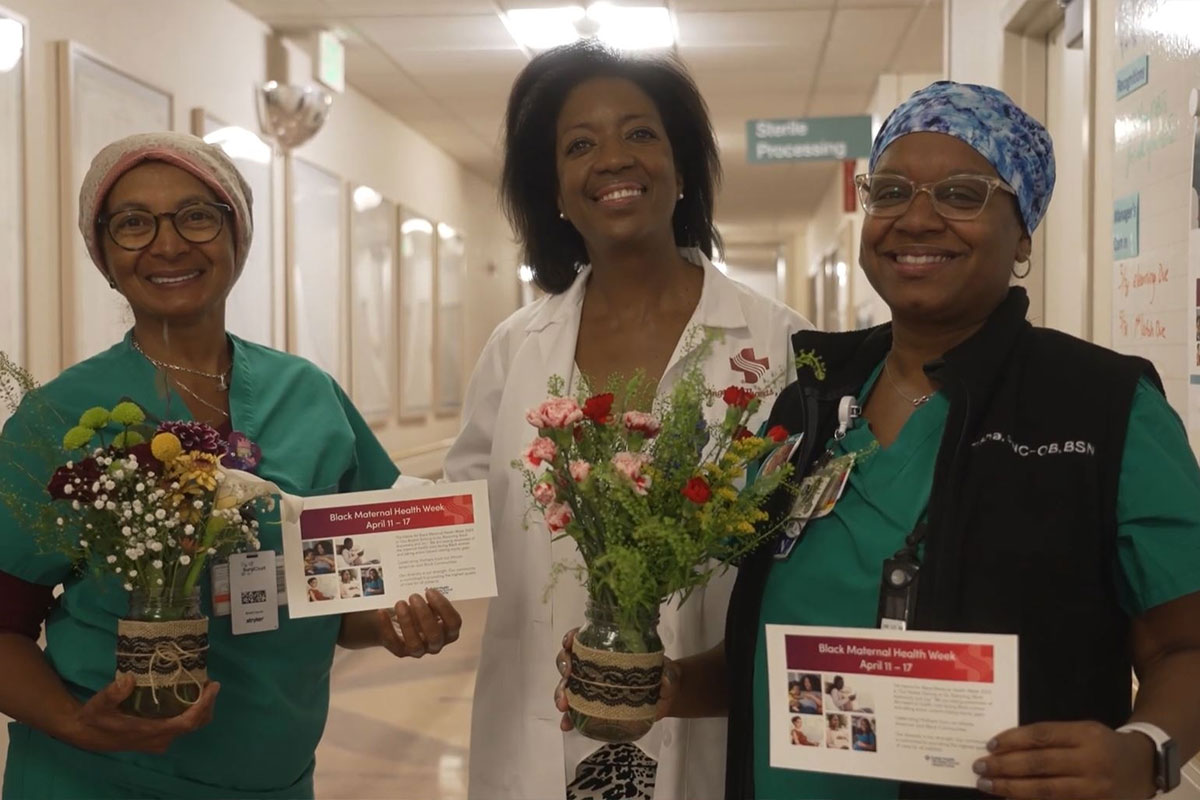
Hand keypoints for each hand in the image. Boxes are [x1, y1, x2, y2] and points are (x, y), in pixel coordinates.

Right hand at [62, 675, 218, 753]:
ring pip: (191, 725)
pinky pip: (182, 724)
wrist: (86, 734)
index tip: (213, 687)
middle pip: (196, 723)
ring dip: (201, 707)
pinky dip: (191, 710)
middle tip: (209, 682)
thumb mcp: (99, 704)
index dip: (203, 705)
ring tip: (202, 685)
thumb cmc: (95, 718)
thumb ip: (113, 694)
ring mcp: (160, 739)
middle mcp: (160, 738)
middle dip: (207, 704)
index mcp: (151, 731)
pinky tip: (188, 693)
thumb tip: (129, 679)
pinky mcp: (158, 736)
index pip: (188, 722)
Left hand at [376, 588, 461, 658]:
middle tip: (413, 596)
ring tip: (400, 603)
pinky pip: (394, 643)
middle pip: (435, 635)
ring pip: (415, 644)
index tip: (430, 591)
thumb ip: (430, 596)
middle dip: (424, 615)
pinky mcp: (401, 652)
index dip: (444, 607)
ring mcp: (420, 650)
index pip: (454, 623)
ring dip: (407, 622)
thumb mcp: (428, 601)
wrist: (398, 619)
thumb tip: (423, 581)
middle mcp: (437, 643)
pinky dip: (387, 627)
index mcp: (449, 630)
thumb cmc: (418, 607)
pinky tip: (382, 612)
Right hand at [553, 628, 679, 731]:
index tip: (569, 643)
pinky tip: (566, 725)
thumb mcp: (666, 670)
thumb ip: (667, 674)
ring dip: (561, 694)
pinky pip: (576, 712)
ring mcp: (592, 686)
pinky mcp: (593, 707)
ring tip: (564, 705)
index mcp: (609, 648)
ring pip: (568, 686)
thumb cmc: (661, 675)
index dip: (572, 638)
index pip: (585, 637)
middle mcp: (595, 665)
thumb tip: (665, 681)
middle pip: (570, 660)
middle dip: (564, 666)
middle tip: (568, 677)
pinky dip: (569, 718)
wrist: (663, 698)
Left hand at [973, 721, 1156, 798]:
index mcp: (1086, 735)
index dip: (1013, 740)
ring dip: (1013, 789)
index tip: (990, 745)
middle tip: (980, 767)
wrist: (1145, 766)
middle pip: (1041, 764)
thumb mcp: (1083, 730)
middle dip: (1006, 767)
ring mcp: (1096, 790)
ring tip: (988, 785)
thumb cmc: (1103, 745)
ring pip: (1047, 791)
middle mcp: (1092, 762)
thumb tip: (1007, 747)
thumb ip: (1051, 737)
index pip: (1042, 736)